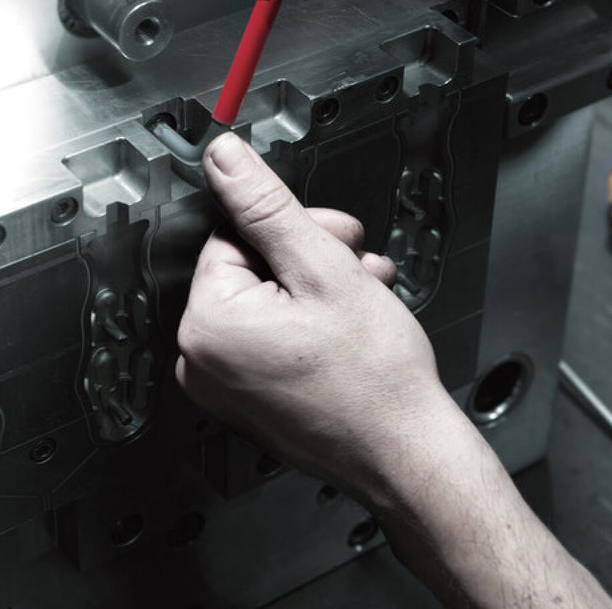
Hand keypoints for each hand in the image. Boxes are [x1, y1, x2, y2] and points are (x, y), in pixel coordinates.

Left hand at [175, 132, 457, 501]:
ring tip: (367, 290)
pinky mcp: (251, 400)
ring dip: (321, 284)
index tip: (336, 236)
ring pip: (270, 300)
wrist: (407, 453)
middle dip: (312, 254)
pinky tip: (354, 318)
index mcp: (208, 325)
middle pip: (253, 267)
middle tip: (356, 261)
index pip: (235, 235)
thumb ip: (265, 205)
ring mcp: (227, 387)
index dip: (295, 228)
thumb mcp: (322, 266)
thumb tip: (223, 158)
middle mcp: (204, 362)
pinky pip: (272, 337)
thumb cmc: (374, 376)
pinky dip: (312, 320)